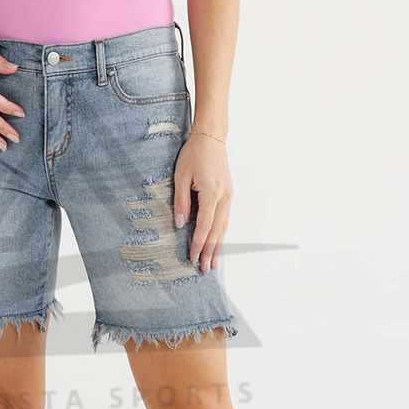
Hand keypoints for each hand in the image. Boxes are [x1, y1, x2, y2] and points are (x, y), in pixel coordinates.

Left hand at [173, 132, 233, 272]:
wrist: (211, 138)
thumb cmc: (193, 154)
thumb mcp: (180, 176)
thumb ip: (180, 201)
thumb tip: (180, 224)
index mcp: (211, 193)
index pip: (204, 225)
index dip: (198, 244)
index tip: (192, 258)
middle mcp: (224, 197)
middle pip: (217, 231)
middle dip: (210, 252)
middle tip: (205, 269)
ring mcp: (229, 196)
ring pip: (223, 227)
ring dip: (218, 246)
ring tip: (214, 263)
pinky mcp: (228, 194)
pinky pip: (225, 219)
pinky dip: (221, 234)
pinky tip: (217, 244)